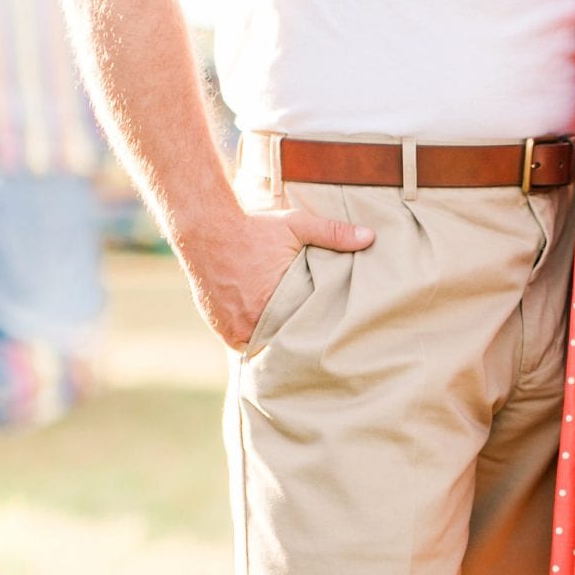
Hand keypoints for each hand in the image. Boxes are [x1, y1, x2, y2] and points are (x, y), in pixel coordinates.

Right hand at [180, 198, 374, 350]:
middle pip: (282, 345)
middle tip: (311, 345)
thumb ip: (333, 233)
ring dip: (273, 343)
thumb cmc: (254, 228)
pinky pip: (242, 344)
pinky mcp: (220, 328)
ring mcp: (233, 328)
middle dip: (294, 343)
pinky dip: (253, 339)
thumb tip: (370, 237)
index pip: (303, 333)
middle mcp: (253, 322)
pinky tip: (267, 333)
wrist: (204, 228)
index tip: (326, 337)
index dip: (314, 335)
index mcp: (277, 303)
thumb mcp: (296, 226)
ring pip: (262, 347)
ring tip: (290, 342)